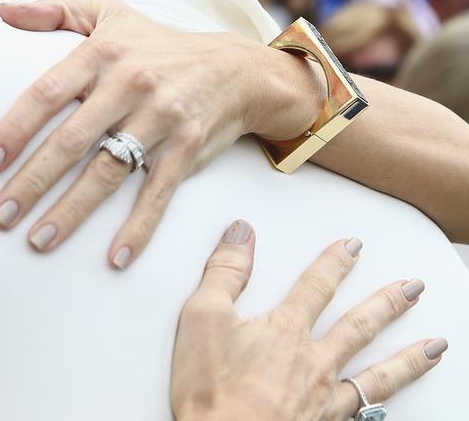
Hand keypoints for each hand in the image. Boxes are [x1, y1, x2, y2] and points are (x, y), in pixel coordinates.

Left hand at [0, 0, 319, 266]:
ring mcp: (161, 120)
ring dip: (71, 212)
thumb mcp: (109, 14)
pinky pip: (158, 194)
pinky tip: (114, 259)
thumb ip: (55, 8)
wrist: (235, 68)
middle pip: (71, 140)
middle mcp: (129, 86)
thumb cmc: (156, 43)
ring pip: (108, 172)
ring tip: (37, 240)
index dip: (14, 129)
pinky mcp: (187, 150)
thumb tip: (1, 9)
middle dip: (32, 182)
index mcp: (102, 54)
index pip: (47, 92)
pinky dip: (138, 228)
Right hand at [172, 220, 446, 420]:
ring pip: (377, 375)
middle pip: (359, 326)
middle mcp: (313, 361)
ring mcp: (324, 398)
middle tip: (413, 288)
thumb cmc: (210, 386)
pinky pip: (364, 413)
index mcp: (285, 330)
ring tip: (435, 347)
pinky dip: (383, 409)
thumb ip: (224, 273)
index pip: (316, 286)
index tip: (353, 247)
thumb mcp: (203, 316)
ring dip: (408, 359)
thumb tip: (240, 234)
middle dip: (388, 304)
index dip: (335, 263)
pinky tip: (395, 405)